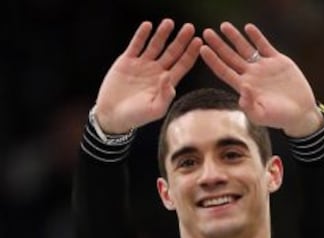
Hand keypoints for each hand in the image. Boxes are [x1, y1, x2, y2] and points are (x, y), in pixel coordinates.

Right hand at [95, 19, 201, 133]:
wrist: (112, 115)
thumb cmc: (135, 117)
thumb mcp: (154, 110)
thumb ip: (165, 96)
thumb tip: (169, 77)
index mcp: (165, 84)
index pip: (182, 65)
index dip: (190, 54)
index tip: (198, 42)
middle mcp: (156, 72)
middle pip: (172, 53)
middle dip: (181, 40)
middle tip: (189, 27)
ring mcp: (142, 65)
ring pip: (155, 45)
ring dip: (162, 34)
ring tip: (169, 23)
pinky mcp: (127, 61)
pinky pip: (136, 45)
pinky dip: (141, 35)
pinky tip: (148, 26)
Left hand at [200, 23, 323, 137]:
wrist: (299, 113)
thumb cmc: (279, 118)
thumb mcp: (262, 116)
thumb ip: (249, 105)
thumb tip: (243, 89)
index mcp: (244, 88)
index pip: (224, 71)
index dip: (213, 60)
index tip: (203, 49)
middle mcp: (251, 76)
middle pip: (230, 57)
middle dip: (218, 45)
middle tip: (206, 32)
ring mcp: (263, 67)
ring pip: (245, 49)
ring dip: (234, 37)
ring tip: (223, 25)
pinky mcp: (277, 61)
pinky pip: (264, 46)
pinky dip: (256, 36)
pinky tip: (248, 28)